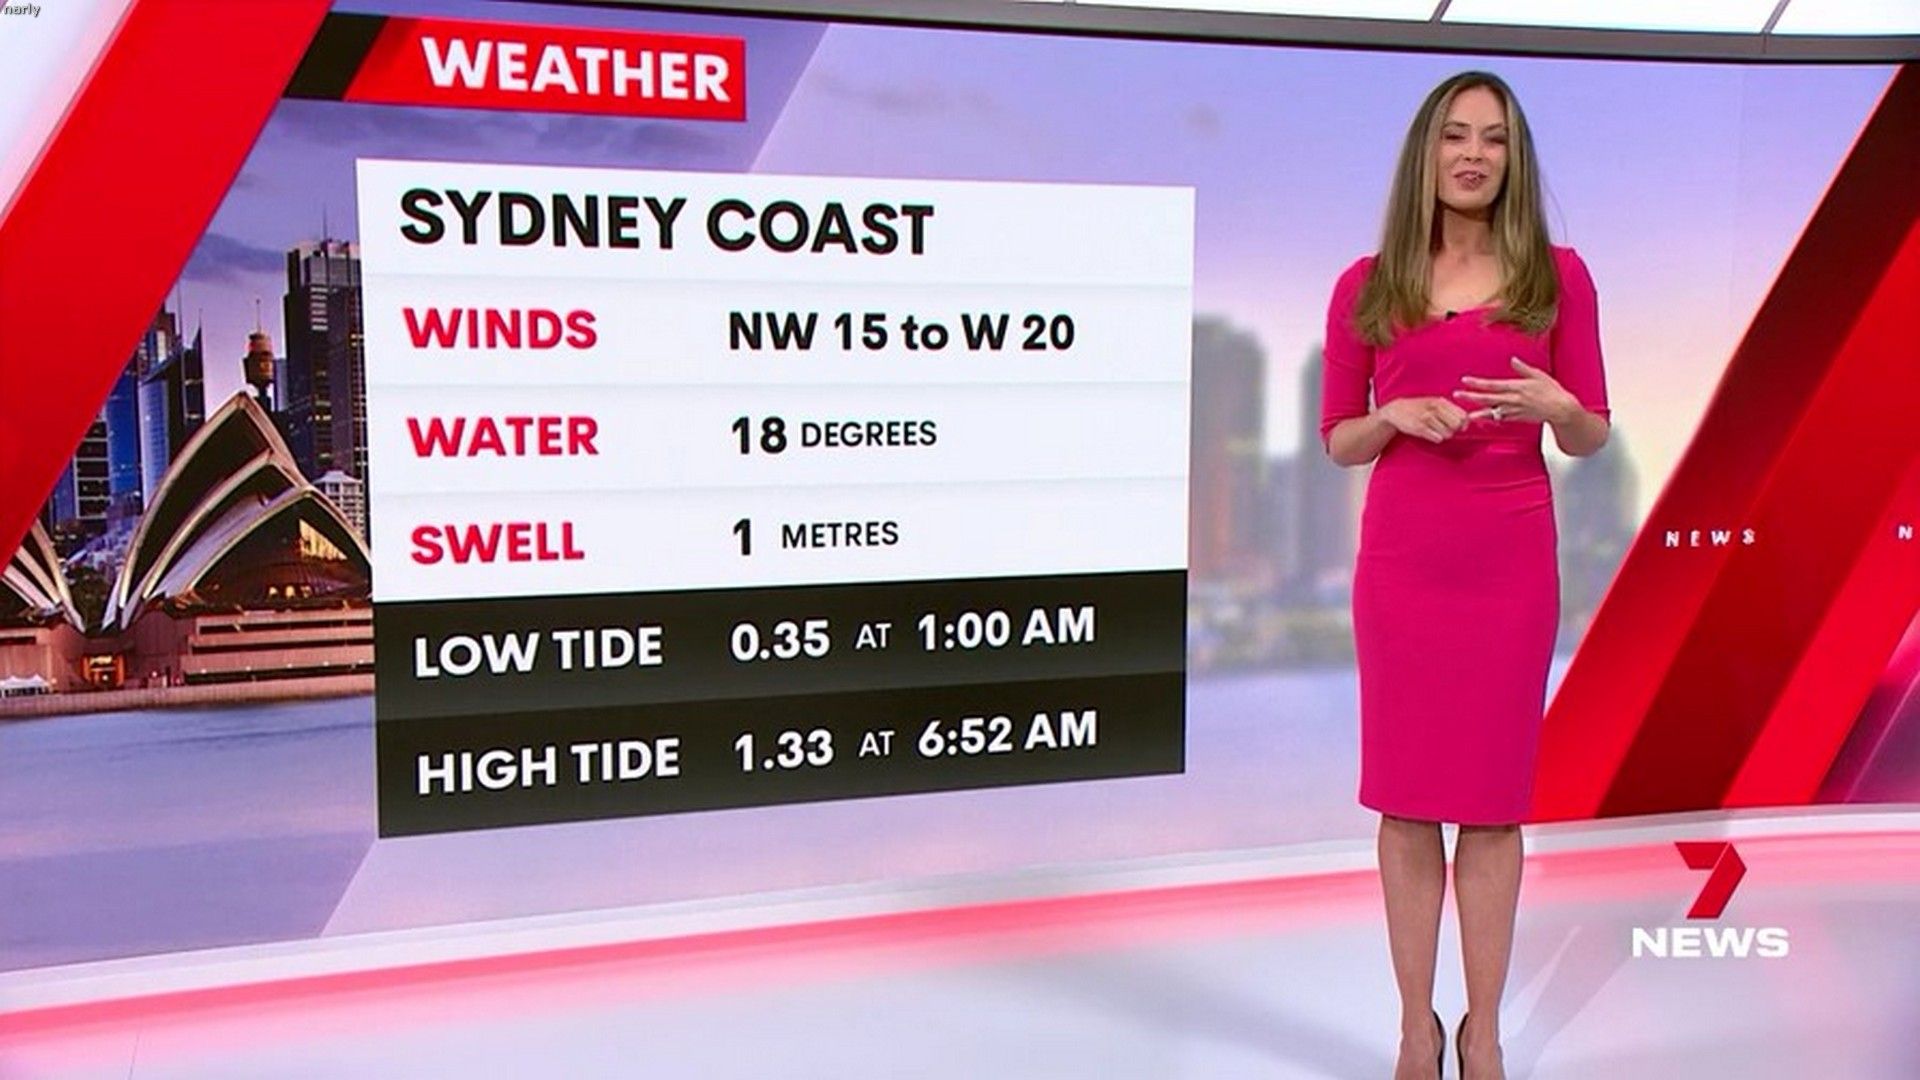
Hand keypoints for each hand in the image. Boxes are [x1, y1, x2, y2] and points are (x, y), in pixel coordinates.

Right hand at [1375, 396, 1469, 443]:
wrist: (1396, 410)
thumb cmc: (1419, 408)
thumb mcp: (1434, 403)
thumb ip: (1450, 410)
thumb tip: (1466, 422)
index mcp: (1441, 402)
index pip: (1462, 416)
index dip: (1463, 424)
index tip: (1459, 427)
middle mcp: (1435, 409)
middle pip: (1457, 426)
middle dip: (1454, 430)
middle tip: (1445, 429)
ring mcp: (1427, 418)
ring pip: (1448, 434)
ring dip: (1444, 435)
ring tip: (1435, 431)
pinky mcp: (1420, 428)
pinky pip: (1438, 438)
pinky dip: (1436, 438)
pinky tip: (1430, 434)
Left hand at [1453, 357, 1579, 424]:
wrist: (1562, 409)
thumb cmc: (1552, 391)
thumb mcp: (1539, 375)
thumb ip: (1523, 368)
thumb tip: (1512, 359)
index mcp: (1517, 387)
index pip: (1493, 385)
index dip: (1478, 383)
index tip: (1465, 380)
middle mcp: (1514, 399)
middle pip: (1488, 398)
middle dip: (1471, 397)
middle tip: (1457, 395)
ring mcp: (1515, 410)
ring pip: (1493, 411)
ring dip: (1479, 413)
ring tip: (1466, 416)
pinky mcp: (1518, 418)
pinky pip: (1501, 419)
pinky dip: (1491, 419)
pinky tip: (1481, 419)